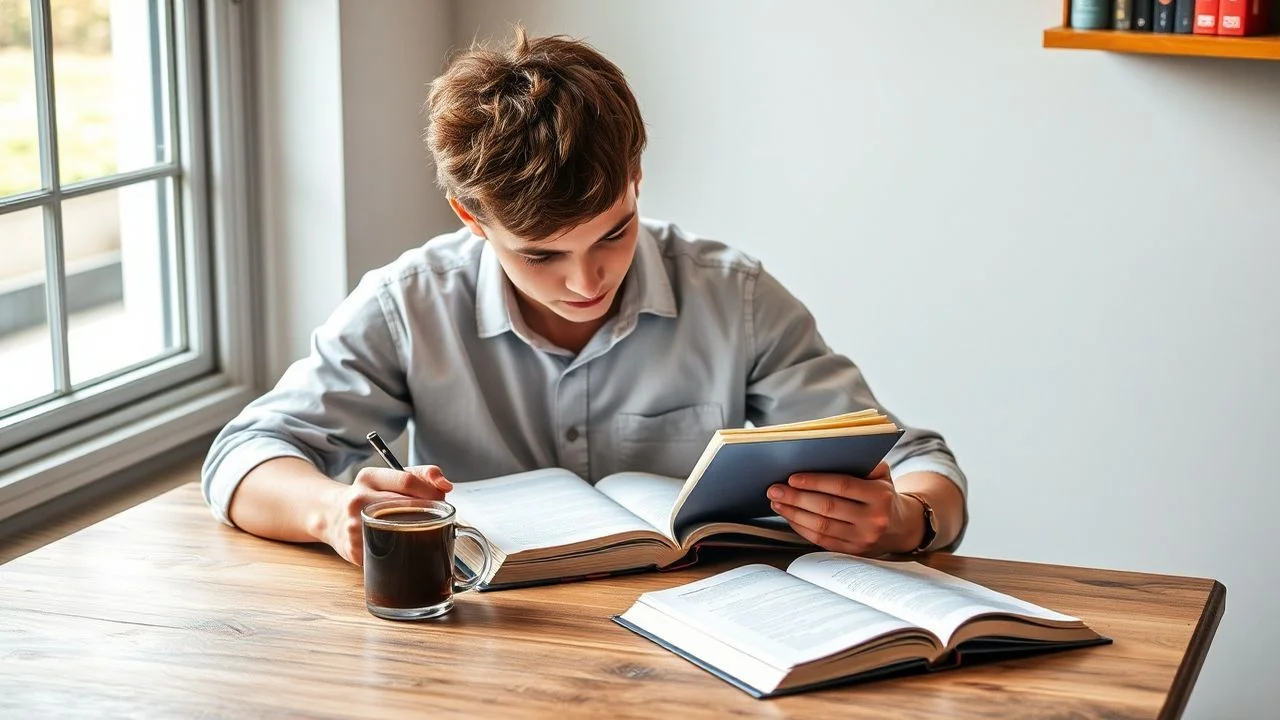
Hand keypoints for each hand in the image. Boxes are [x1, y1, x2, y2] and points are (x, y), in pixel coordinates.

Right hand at [318, 465, 452, 564]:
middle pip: (406, 506)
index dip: (431, 491)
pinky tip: (404, 545)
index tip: (441, 499)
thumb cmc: (370, 496)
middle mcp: (358, 499)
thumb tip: (445, 485)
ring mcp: (354, 526)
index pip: (407, 480)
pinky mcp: (354, 550)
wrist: (332, 517)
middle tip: (436, 516)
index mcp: (368, 477)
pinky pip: (390, 551)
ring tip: (422, 529)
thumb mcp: (389, 477)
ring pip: (400, 531)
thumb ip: (422, 474)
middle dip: (430, 512)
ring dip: (418, 532)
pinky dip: (404, 549)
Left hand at [766, 462, 920, 556]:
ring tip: (777, 502)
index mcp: (881, 496)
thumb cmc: (883, 494)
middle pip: (827, 508)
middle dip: (796, 498)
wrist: (902, 527)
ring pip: (821, 526)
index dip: (815, 482)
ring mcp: (863, 540)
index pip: (842, 486)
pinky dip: (801, 528)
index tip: (792, 477)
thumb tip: (823, 456)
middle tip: (774, 489)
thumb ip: (860, 463)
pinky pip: (821, 541)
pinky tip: (789, 517)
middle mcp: (874, 520)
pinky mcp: (853, 552)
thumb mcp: (882, 475)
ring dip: (794, 514)